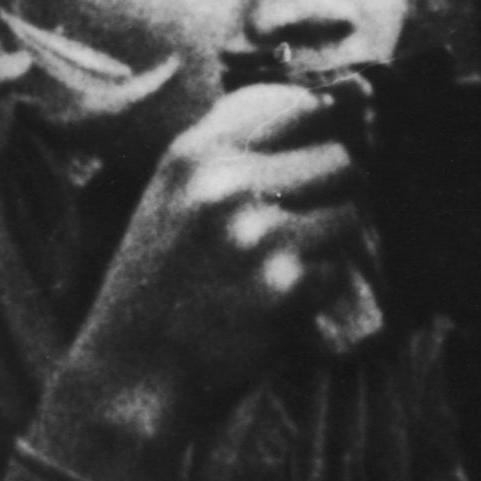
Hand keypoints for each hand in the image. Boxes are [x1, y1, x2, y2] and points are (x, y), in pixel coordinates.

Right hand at [55, 81, 370, 438]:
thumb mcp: (177, 196)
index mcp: (194, 154)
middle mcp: (225, 186)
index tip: (313, 155)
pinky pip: (339, 267)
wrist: (130, 377)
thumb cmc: (162, 282)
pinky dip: (318, 287)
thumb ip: (244, 150)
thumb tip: (347, 103)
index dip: (322, 131)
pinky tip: (271, 303)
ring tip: (275, 266)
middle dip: (331, 193)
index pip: (302, 106)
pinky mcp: (285, 286)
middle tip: (291, 227)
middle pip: (342, 158)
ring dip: (328, 242)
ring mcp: (257, 236)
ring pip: (350, 212)